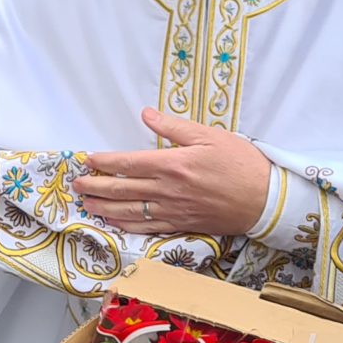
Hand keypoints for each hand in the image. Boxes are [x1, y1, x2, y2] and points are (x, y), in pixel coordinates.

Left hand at [77, 108, 270, 237]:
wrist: (266, 199)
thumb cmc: (241, 163)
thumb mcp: (210, 135)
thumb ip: (174, 127)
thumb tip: (147, 114)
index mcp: (173, 165)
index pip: (128, 164)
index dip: (104, 162)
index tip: (88, 159)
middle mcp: (167, 190)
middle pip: (122, 190)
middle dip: (95, 186)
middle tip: (77, 184)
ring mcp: (173, 211)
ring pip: (129, 212)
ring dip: (104, 207)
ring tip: (86, 202)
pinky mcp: (181, 226)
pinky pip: (146, 228)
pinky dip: (125, 225)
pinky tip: (113, 222)